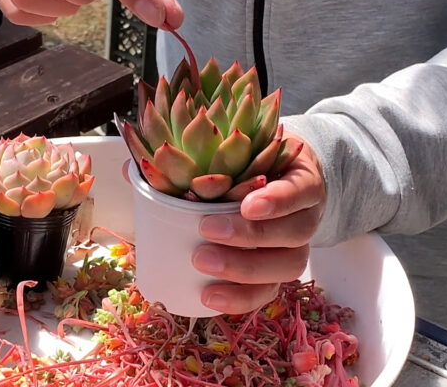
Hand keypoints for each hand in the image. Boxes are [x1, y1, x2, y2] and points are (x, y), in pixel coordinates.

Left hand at [194, 135, 325, 313]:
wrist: (282, 180)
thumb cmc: (258, 162)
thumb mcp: (246, 149)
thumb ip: (209, 154)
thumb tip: (139, 163)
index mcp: (302, 179)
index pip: (301, 190)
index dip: (278, 200)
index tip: (247, 205)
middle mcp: (307, 215)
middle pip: (294, 233)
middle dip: (251, 235)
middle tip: (207, 229)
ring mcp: (297, 247)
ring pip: (287, 266)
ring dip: (243, 270)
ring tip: (203, 263)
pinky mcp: (281, 272)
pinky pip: (270, 291)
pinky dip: (241, 297)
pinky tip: (210, 297)